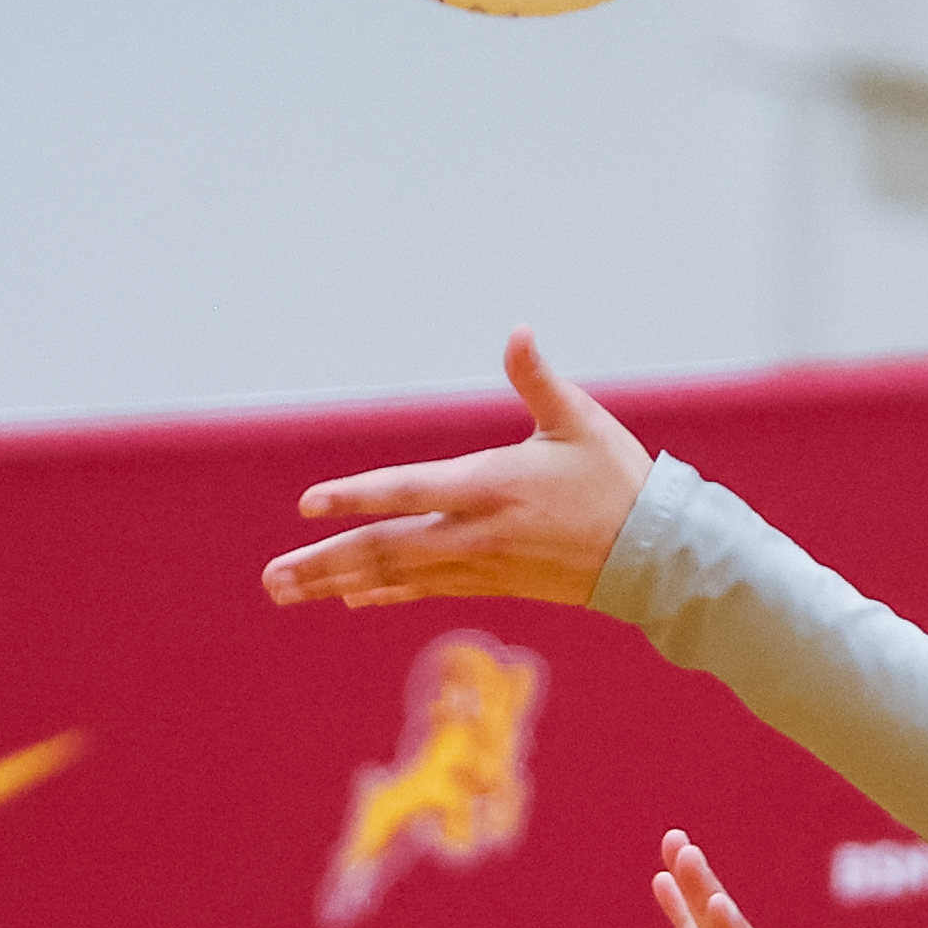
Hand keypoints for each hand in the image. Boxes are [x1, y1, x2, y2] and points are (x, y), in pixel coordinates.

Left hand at [262, 327, 653, 609]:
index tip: (308, 504)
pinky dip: (384, 591)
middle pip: (386, 548)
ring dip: (339, 582)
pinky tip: (349, 596)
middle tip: (272, 578)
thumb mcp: (579, 420)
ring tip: (288, 591)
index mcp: (492, 485)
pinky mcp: (493, 583)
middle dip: (324, 562)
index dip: (357, 496)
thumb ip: (537, 379)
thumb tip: (519, 331)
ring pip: (397, 575)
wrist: (655, 556)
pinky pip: (426, 589)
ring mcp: (482, 564)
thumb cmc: (617, 477)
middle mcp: (478, 532)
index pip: (409, 491)